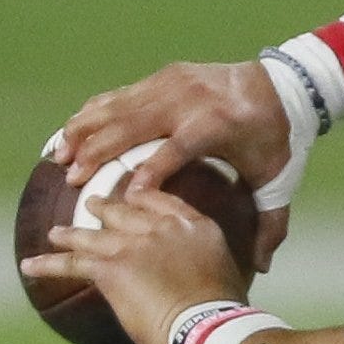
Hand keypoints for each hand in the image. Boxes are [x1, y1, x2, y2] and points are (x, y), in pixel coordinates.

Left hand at [19, 187, 249, 343]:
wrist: (207, 324)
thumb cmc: (223, 309)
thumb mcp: (224, 270)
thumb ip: (205, 260)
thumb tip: (199, 273)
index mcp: (195, 226)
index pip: (163, 201)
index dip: (143, 195)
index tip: (132, 194)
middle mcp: (162, 228)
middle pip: (124, 211)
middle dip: (105, 208)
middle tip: (92, 206)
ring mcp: (133, 245)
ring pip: (93, 235)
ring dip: (71, 234)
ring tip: (56, 233)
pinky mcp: (110, 267)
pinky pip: (72, 263)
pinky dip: (48, 264)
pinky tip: (30, 265)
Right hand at [55, 62, 296, 269]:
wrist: (286, 86)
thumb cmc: (278, 139)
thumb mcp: (278, 180)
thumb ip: (270, 223)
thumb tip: (262, 267)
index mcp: (216, 125)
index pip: (176, 149)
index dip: (150, 171)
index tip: (126, 198)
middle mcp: (189, 100)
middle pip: (133, 126)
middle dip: (98, 152)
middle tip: (71, 179)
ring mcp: (172, 84)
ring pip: (117, 107)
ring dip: (84, 131)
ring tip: (57, 156)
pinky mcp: (163, 77)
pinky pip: (119, 95)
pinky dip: (92, 113)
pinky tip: (70, 131)